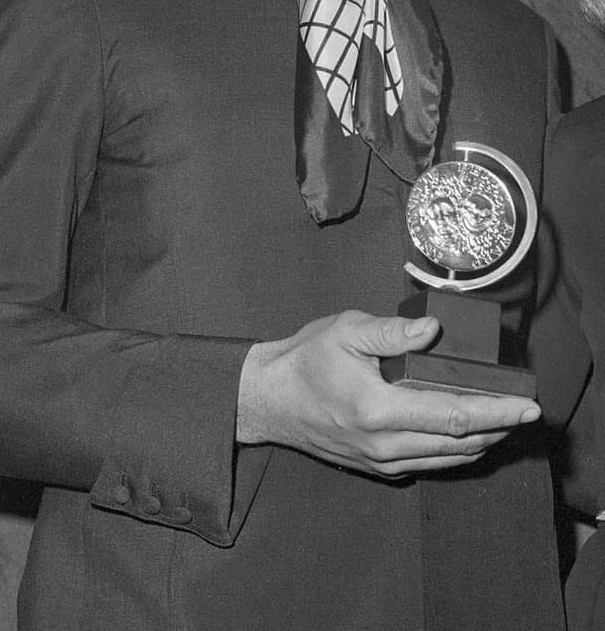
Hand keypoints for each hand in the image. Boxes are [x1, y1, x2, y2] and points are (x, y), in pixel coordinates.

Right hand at [236, 310, 539, 477]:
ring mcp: (381, 462)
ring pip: (448, 459)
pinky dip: (456, 450)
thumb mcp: (345, 330)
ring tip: (506, 422)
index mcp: (378, 410)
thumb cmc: (306, 359)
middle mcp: (384, 445)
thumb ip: (391, 332)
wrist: (269, 399)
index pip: (453, 416)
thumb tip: (434, 331)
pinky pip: (429, 463)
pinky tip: (468, 434)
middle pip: (460, 443)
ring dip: (483, 441)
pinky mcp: (377, 468)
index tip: (529, 407)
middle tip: (526, 410)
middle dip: (500, 427)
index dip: (497, 412)